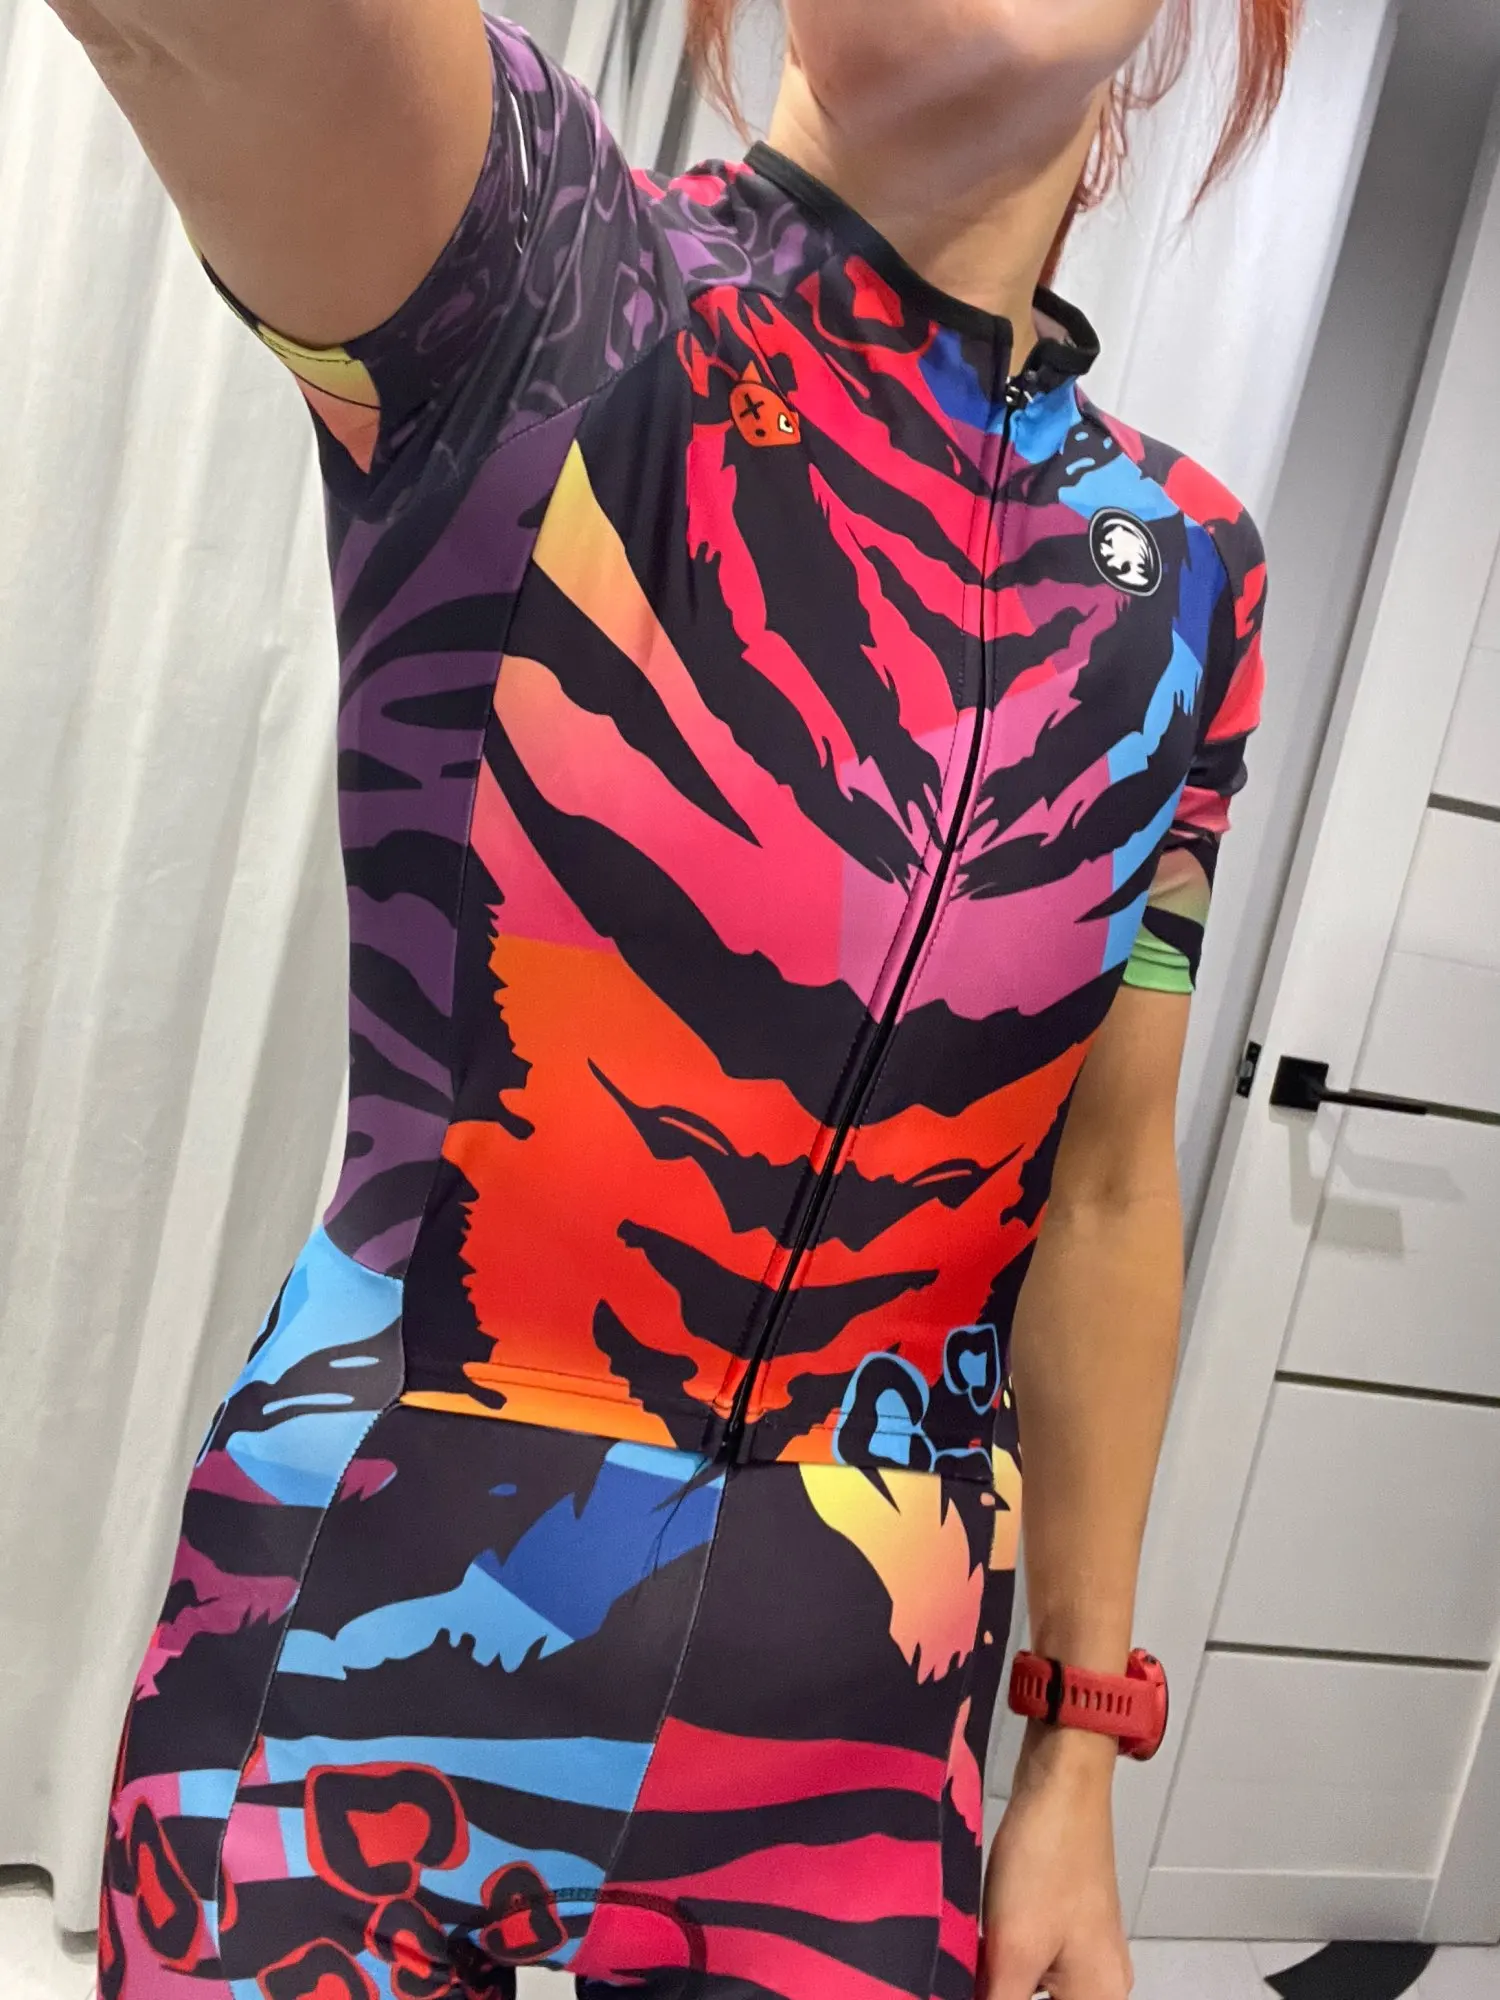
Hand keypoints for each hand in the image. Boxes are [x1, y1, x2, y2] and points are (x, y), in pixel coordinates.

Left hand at [979, 1725, 1132, 1999]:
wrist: (1061, 1782)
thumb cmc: (1046, 1859)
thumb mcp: (1013, 1951)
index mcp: (1100, 1998)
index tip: (981, 1984)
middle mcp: (1103, 1982)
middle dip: (1000, 1993)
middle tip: (967, 1969)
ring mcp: (1086, 1949)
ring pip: (1035, 1990)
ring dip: (999, 1981)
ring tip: (969, 1959)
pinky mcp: (1067, 1922)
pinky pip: (1034, 1963)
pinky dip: (1004, 1960)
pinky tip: (978, 1943)